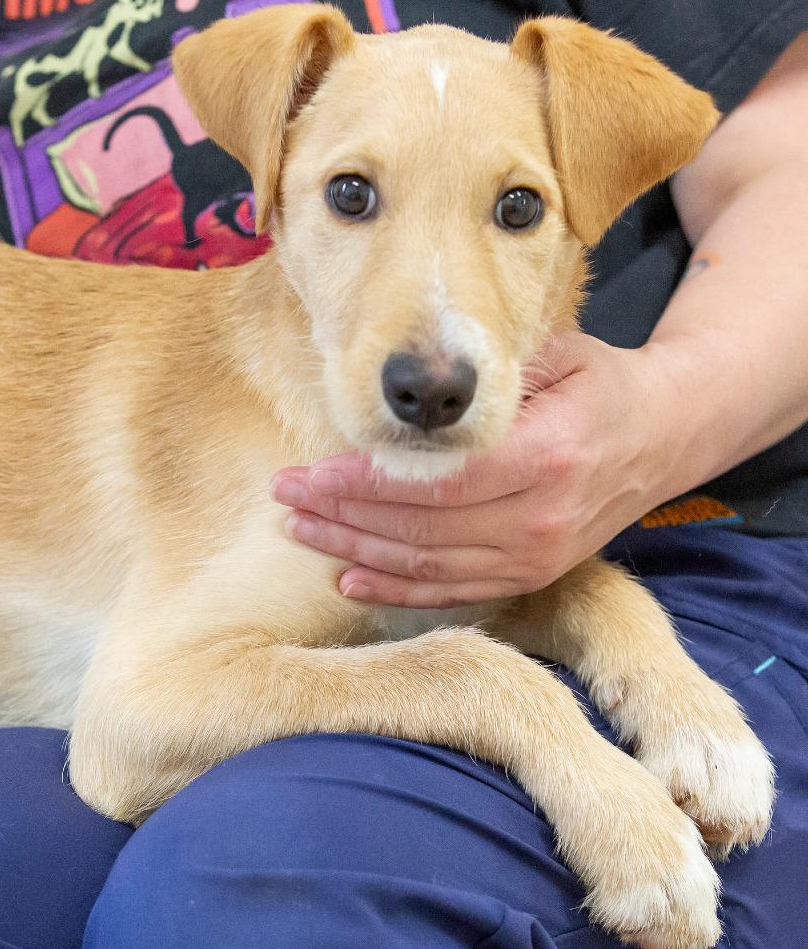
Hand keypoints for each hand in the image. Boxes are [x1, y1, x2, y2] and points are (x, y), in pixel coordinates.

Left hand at [271, 332, 685, 607]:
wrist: (663, 437)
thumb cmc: (600, 387)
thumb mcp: (557, 356)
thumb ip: (486, 378)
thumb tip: (403, 391)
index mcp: (545, 456)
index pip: (436, 481)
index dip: (364, 483)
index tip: (307, 473)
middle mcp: (539, 517)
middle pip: (419, 527)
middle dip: (341, 514)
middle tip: (286, 498)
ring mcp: (535, 556)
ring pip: (425, 564)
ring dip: (354, 551)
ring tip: (300, 530)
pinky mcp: (530, 576)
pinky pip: (450, 592)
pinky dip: (395, 590)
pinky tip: (349, 578)